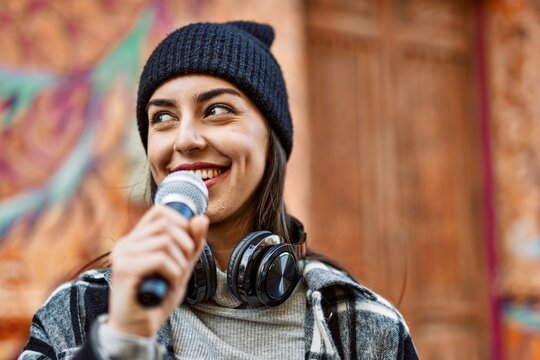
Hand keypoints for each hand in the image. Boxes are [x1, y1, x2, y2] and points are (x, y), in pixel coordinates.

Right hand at [107, 204, 207, 336]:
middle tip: (183, 266)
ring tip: (175, 279)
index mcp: (136, 239)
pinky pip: (160, 259)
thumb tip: (201, 218)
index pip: (159, 211)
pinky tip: (168, 285)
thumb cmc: (157, 298)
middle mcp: (126, 243)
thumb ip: (191, 245)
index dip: (181, 221)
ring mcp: (123, 255)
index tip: (188, 243)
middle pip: (166, 224)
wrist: (138, 329)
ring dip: (180, 263)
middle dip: (185, 244)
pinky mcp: (124, 269)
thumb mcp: (181, 267)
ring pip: (165, 242)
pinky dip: (173, 272)